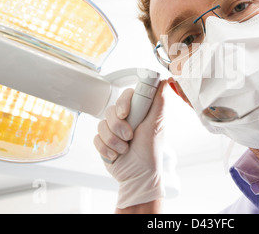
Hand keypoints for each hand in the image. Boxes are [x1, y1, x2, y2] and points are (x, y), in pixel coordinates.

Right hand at [94, 80, 166, 207]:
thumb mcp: (157, 125)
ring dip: (113, 140)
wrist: (137, 176)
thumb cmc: (149, 153)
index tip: (124, 113)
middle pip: (111, 110)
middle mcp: (126, 118)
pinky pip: (96, 137)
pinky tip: (116, 154)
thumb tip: (163, 81)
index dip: (123, 102)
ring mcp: (114, 129)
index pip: (126, 94)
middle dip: (118, 126)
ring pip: (102, 124)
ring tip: (124, 149)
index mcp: (140, 111)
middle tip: (129, 137)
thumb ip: (159, 102)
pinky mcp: (104, 140)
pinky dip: (106, 148)